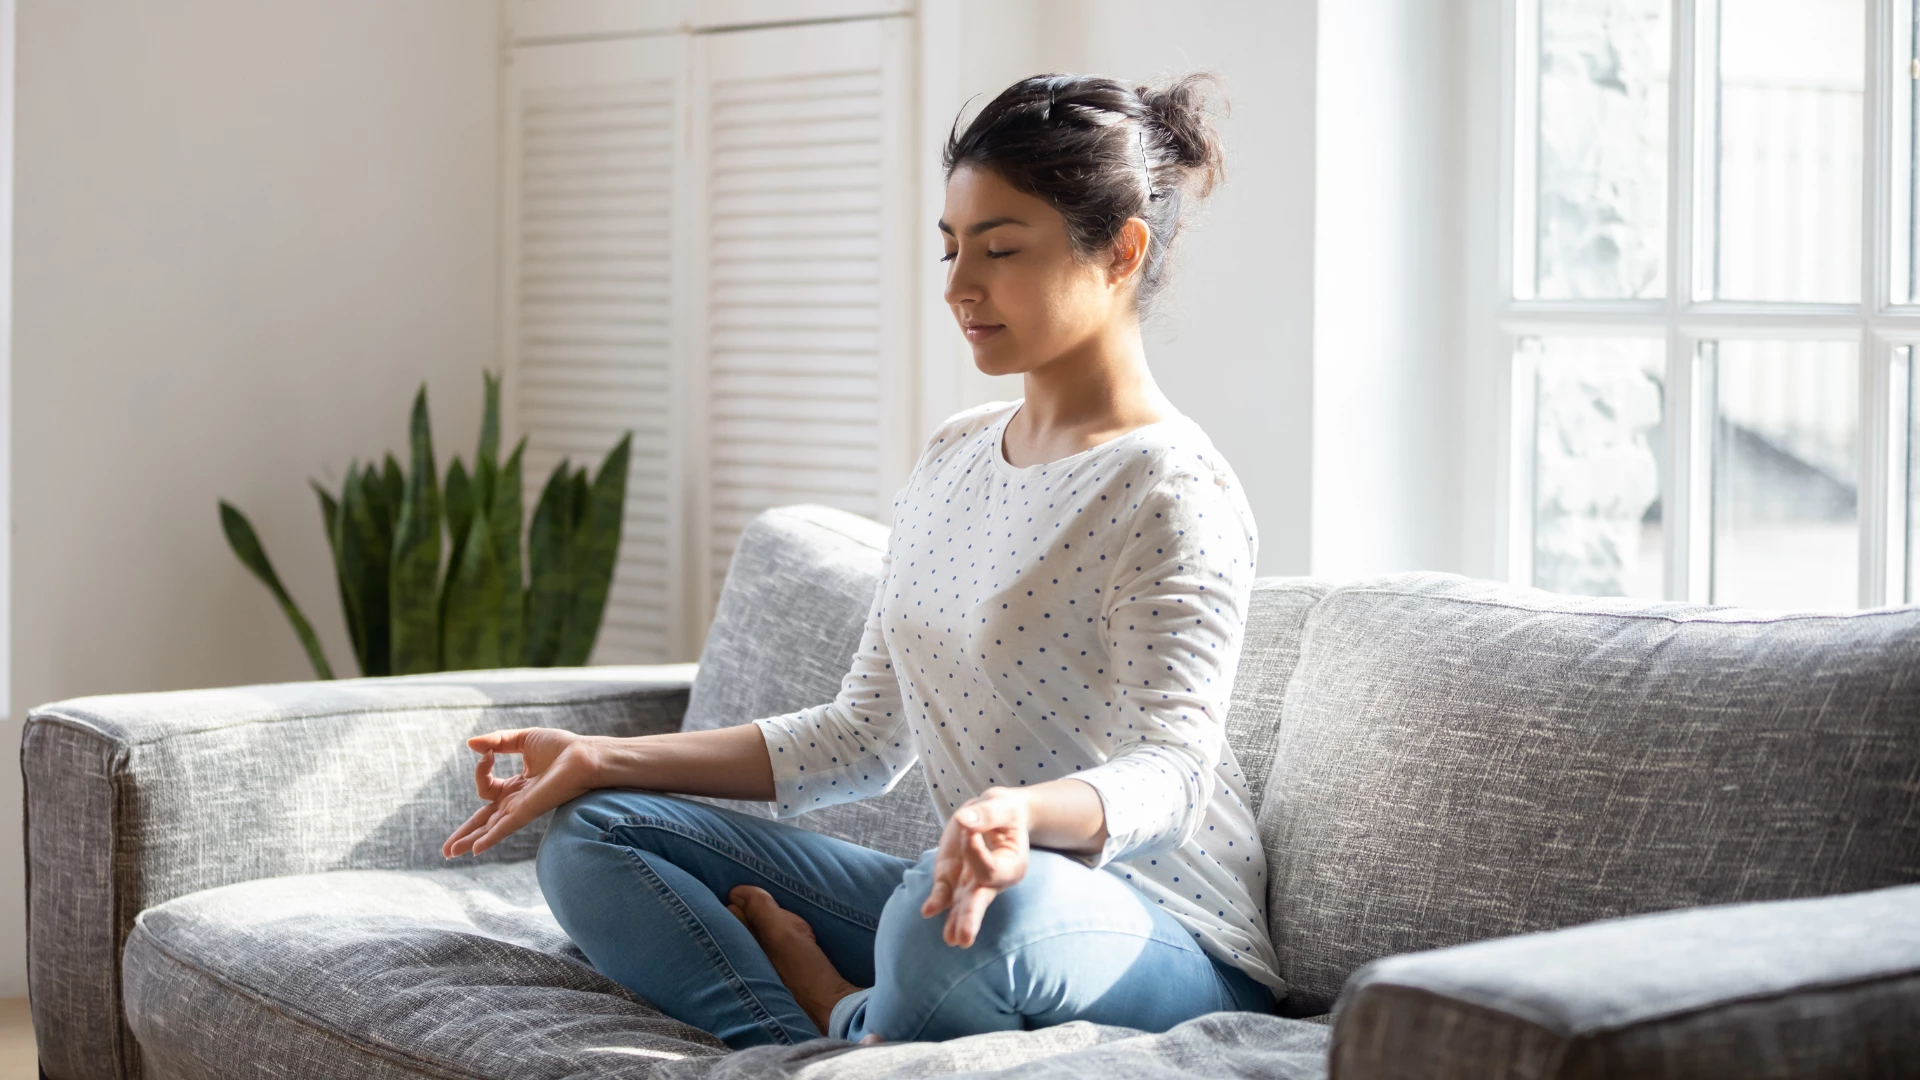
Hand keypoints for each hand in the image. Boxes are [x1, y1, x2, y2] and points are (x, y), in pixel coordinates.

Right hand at [441, 727, 601, 857]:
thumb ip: (496, 741)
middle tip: (446, 850)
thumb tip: (471, 744)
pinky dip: (489, 837)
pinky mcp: (528, 811)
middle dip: (464, 834)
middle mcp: (517, 801)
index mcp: (516, 786)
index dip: (481, 770)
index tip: (487, 753)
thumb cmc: (562, 747)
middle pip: (484, 821)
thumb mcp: (522, 739)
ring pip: (489, 828)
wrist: (584, 755)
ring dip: (468, 840)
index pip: (486, 787)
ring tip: (449, 853)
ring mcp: (521, 808)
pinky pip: (504, 827)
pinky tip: (474, 849)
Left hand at [919, 787, 1030, 946]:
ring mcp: (970, 883)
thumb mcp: (1002, 806)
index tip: (968, 827)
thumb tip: (964, 822)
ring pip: (962, 905)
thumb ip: (986, 814)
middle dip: (970, 919)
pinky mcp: (951, 878)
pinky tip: (928, 911)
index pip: (989, 869)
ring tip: (951, 940)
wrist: (994, 815)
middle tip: (963, 939)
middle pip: (980, 901)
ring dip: (955, 920)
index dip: (974, 851)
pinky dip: (936, 901)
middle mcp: (992, 881)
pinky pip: (943, 893)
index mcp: (1012, 865)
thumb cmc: (1004, 813)